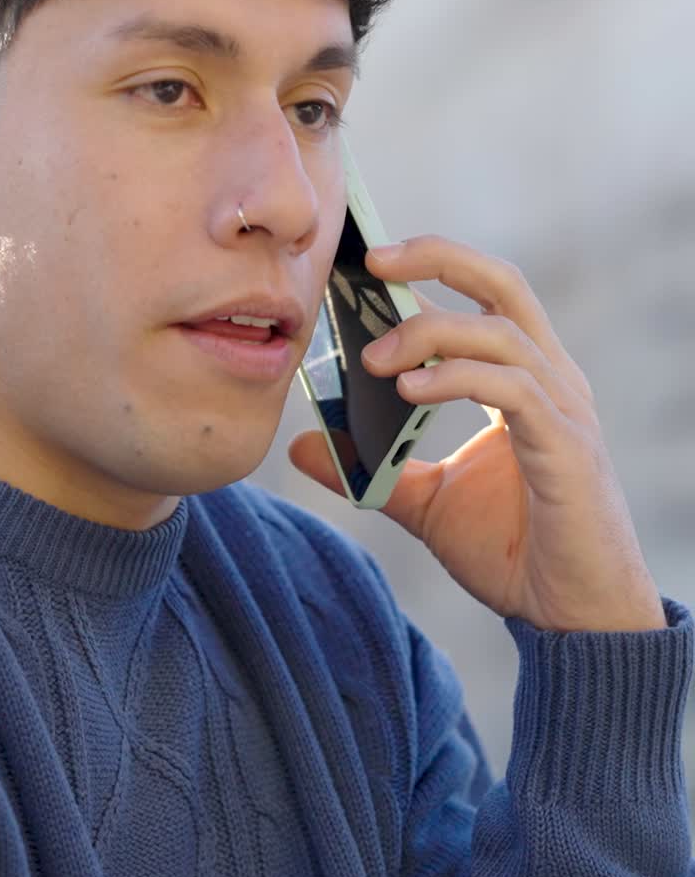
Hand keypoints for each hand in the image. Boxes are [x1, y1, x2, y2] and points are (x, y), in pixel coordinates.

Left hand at [289, 235, 666, 631]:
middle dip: (440, 258)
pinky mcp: (567, 449)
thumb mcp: (427, 504)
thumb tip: (305, 444)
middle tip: (374, 261)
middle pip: (504, 284)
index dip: (435, 265)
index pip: (485, 297)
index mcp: (525, 381)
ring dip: (431, 334)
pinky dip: (459, 378)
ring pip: (501, 333)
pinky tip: (410, 389)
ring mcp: (565, 411)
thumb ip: (374, 469)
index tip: (371, 262)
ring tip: (374, 360)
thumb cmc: (514, 553)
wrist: (570, 617)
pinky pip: (514, 389)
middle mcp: (552, 382)